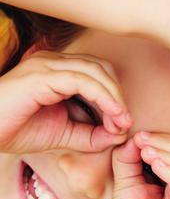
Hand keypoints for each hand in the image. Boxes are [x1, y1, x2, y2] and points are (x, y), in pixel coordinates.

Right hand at [0, 52, 130, 153]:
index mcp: (58, 71)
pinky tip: (112, 115)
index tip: (123, 124)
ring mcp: (46, 65)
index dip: (117, 97)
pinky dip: (103, 97)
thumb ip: (92, 135)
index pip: (100, 74)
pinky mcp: (41, 75)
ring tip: (121, 121)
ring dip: (115, 97)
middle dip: (119, 96)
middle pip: (102, 69)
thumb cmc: (15, 130)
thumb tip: (121, 134)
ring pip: (96, 71)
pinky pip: (82, 80)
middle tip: (124, 123)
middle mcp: (53, 62)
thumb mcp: (64, 135)